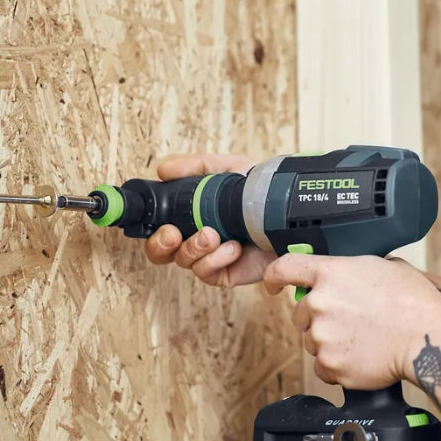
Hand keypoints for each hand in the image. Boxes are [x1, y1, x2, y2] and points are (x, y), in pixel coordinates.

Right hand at [143, 153, 275, 286]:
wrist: (287, 213)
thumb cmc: (260, 192)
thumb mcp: (228, 169)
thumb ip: (195, 167)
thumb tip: (163, 170)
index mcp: (192, 216)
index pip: (160, 228)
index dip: (154, 230)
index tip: (163, 224)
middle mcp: (197, 239)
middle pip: (161, 253)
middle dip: (161, 245)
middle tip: (174, 234)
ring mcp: (211, 257)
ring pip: (184, 261)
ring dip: (195, 248)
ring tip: (214, 234)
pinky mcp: (226, 273)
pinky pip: (206, 273)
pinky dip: (215, 260)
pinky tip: (233, 247)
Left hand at [263, 253, 440, 388]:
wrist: (427, 338)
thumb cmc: (413, 302)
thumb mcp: (384, 265)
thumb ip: (354, 269)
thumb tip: (349, 274)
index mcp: (330, 273)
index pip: (284, 269)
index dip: (274, 277)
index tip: (272, 286)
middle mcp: (319, 303)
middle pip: (300, 313)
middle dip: (318, 317)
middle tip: (349, 321)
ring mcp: (322, 336)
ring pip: (312, 341)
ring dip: (329, 342)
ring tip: (362, 339)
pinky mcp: (329, 365)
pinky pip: (323, 367)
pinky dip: (338, 365)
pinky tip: (362, 356)